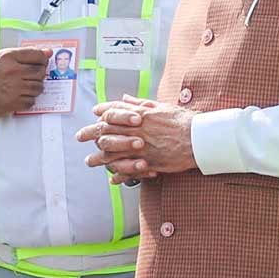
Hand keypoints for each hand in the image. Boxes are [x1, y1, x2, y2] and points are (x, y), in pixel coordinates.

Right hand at [0, 47, 49, 117]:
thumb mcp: (2, 57)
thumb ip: (25, 54)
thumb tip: (47, 53)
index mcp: (9, 57)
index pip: (37, 55)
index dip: (43, 59)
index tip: (42, 61)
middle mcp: (13, 71)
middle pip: (40, 72)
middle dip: (39, 74)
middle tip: (32, 75)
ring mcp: (15, 88)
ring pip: (39, 87)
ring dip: (35, 87)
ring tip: (24, 86)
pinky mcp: (15, 102)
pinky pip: (32, 101)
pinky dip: (29, 99)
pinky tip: (20, 95)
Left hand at [75, 95, 197, 177]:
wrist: (198, 138)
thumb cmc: (182, 121)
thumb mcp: (160, 107)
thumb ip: (140, 104)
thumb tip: (125, 98)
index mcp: (139, 115)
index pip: (113, 111)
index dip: (101, 112)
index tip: (94, 114)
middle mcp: (136, 130)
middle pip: (106, 132)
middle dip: (90, 134)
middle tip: (80, 136)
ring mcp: (140, 148)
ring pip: (112, 154)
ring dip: (99, 158)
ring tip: (90, 162)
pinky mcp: (148, 162)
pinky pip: (128, 171)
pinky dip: (119, 176)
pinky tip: (113, 179)